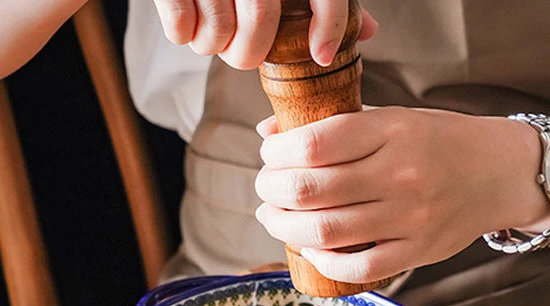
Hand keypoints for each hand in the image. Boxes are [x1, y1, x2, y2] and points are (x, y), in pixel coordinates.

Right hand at [152, 0, 377, 67]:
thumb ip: (324, 0)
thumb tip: (370, 31)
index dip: (330, 25)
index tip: (322, 57)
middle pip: (259, 17)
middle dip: (249, 52)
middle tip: (243, 55)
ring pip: (218, 26)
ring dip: (214, 45)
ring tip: (213, 39)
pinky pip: (179, 23)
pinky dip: (182, 33)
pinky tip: (186, 28)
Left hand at [254, 107, 549, 283]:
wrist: (499, 173)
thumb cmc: (437, 142)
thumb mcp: (392, 118)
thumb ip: (336, 125)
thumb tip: (269, 133)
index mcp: (390, 130)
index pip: (313, 143)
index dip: (276, 152)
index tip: (269, 154)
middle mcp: (399, 174)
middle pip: (309, 190)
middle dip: (271, 191)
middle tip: (266, 190)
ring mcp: (410, 217)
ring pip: (326, 232)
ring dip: (285, 228)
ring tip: (274, 218)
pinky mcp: (417, 252)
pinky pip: (359, 268)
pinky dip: (324, 263)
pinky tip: (312, 251)